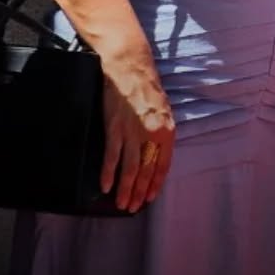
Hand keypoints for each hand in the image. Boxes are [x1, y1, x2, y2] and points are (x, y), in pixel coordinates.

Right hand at [99, 48, 174, 212]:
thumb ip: (161, 132)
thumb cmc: (148, 87)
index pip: (164, 164)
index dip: (157, 183)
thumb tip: (155, 153)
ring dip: (125, 189)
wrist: (130, 67)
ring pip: (130, 168)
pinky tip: (105, 187)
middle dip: (140, 191)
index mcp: (168, 129)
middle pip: (146, 169)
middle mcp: (152, 133)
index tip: (150, 197)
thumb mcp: (164, 110)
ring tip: (121, 204)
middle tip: (133, 207)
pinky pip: (112, 156)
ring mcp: (132, 131)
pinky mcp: (114, 127)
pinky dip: (108, 173)